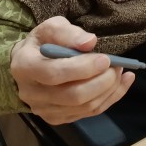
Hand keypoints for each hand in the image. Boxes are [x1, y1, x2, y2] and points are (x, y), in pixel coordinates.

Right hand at [10, 16, 135, 124]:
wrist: (28, 63)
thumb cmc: (42, 42)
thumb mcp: (51, 27)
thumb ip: (68, 33)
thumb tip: (90, 42)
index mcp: (25, 66)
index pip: (54, 73)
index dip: (83, 68)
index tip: (105, 59)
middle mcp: (31, 93)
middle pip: (72, 95)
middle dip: (101, 81)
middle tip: (117, 66)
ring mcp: (44, 110)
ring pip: (83, 107)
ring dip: (108, 90)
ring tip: (120, 72)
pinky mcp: (56, 118)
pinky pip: (88, 113)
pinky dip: (109, 99)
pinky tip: (121, 83)